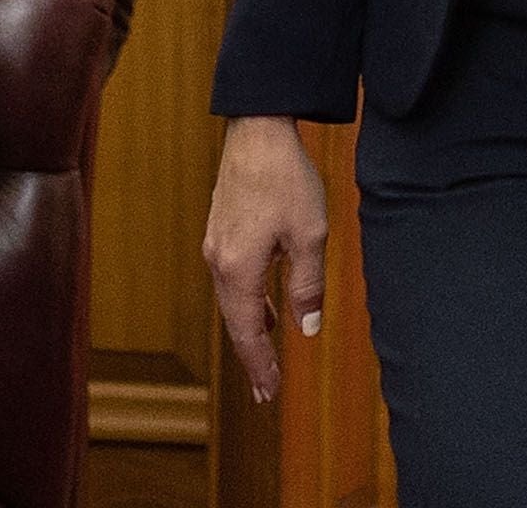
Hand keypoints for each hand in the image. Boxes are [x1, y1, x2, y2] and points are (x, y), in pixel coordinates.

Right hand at [204, 115, 327, 404]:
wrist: (258, 132)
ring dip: (249, 330)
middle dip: (252, 357)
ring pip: (233, 301)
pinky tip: (264, 307)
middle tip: (264, 391)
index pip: (248, 332)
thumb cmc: (286, 179)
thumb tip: (305, 329)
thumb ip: (307, 285)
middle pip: (235, 322)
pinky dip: (247, 303)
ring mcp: (216, 247)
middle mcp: (219, 263)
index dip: (260, 365)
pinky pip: (233, 280)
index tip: (268, 394)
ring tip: (265, 357)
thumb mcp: (310, 235)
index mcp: (239, 269)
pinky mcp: (221, 232)